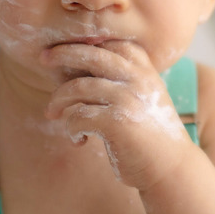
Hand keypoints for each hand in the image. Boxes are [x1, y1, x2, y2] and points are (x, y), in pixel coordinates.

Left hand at [42, 41, 193, 189]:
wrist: (170, 169)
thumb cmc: (151, 136)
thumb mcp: (145, 99)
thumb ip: (123, 82)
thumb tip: (79, 70)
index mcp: (144, 71)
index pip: (112, 44)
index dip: (86, 44)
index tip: (68, 50)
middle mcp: (137, 79)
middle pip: (92, 54)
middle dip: (64, 53)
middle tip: (44, 59)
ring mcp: (127, 99)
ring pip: (78, 87)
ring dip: (58, 100)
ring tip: (52, 113)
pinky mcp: (115, 122)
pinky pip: (78, 117)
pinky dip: (71, 129)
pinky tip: (79, 140)